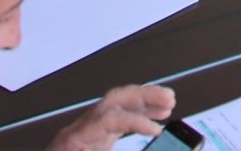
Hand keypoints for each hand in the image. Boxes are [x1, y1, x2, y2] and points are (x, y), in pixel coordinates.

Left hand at [47, 86, 175, 150]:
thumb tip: (148, 144)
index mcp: (72, 139)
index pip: (109, 119)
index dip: (135, 121)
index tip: (156, 129)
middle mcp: (79, 130)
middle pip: (113, 100)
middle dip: (143, 96)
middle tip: (168, 98)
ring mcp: (85, 132)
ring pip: (116, 106)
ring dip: (144, 103)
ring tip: (167, 104)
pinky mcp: (91, 139)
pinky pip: (116, 120)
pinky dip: (136, 117)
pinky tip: (152, 120)